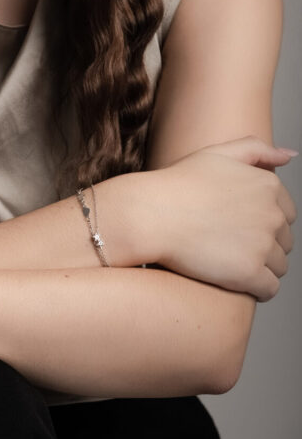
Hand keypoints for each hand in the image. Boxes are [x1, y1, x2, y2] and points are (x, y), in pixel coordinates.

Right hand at [149, 136, 296, 300]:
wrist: (150, 214)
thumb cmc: (178, 183)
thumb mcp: (217, 153)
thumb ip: (257, 149)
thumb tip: (290, 155)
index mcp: (268, 185)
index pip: (287, 213)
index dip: (263, 221)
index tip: (238, 223)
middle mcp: (272, 214)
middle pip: (285, 241)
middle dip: (263, 244)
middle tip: (229, 241)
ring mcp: (263, 244)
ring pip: (279, 266)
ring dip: (260, 266)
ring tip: (229, 259)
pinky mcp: (250, 273)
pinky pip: (270, 289)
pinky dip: (256, 288)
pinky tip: (234, 278)